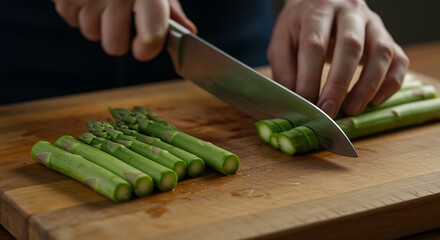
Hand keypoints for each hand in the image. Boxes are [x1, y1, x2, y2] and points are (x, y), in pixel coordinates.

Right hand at [53, 0, 195, 60]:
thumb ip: (171, 9)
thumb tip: (188, 32)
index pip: (151, 34)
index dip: (148, 48)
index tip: (144, 46)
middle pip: (114, 46)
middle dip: (118, 37)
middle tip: (121, 17)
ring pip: (92, 34)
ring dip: (98, 22)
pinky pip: (73, 21)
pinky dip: (80, 11)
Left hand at [268, 0, 408, 117]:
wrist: (321, 5)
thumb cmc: (299, 30)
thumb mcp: (282, 44)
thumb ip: (285, 71)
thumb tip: (295, 102)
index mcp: (317, 10)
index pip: (315, 45)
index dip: (310, 77)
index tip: (306, 103)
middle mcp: (349, 11)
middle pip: (350, 46)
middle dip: (338, 84)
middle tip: (328, 111)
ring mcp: (372, 22)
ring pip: (380, 52)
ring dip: (367, 86)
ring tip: (351, 110)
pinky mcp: (387, 36)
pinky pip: (398, 60)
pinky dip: (390, 83)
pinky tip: (375, 101)